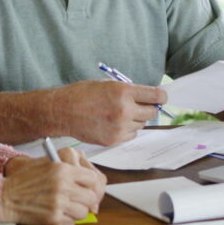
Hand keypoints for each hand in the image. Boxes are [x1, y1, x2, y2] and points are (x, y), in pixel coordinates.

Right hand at [0, 149, 105, 224]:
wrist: (6, 197)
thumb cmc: (24, 180)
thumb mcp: (45, 164)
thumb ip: (67, 168)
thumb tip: (88, 180)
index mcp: (62, 169)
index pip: (92, 178)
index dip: (89, 184)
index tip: (85, 187)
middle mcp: (62, 186)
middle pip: (91, 197)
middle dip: (86, 199)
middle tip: (78, 200)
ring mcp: (58, 204)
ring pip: (84, 212)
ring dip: (77, 211)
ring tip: (66, 207)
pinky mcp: (53, 218)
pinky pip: (72, 222)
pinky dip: (67, 220)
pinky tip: (57, 213)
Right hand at [51, 80, 166, 145]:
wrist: (62, 111)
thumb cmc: (82, 94)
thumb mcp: (107, 84)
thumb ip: (128, 91)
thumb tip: (147, 97)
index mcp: (123, 91)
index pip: (156, 96)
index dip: (161, 96)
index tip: (161, 97)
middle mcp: (124, 110)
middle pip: (152, 112)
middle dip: (148, 108)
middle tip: (139, 105)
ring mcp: (119, 127)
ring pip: (141, 124)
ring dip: (135, 119)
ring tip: (118, 114)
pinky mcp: (114, 139)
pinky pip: (131, 135)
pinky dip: (127, 130)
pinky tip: (113, 123)